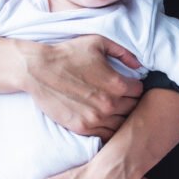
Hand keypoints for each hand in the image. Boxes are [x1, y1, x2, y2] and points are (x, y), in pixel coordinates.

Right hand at [19, 35, 142, 140]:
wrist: (38, 70)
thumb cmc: (67, 54)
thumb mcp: (97, 42)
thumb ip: (122, 52)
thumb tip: (138, 65)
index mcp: (117, 84)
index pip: (139, 91)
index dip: (134, 87)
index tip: (127, 85)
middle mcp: (109, 104)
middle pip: (133, 109)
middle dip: (129, 102)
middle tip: (119, 97)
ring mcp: (96, 118)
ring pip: (122, 125)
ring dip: (119, 117)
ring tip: (110, 109)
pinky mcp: (82, 128)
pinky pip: (106, 135)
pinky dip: (107, 129)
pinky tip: (101, 119)